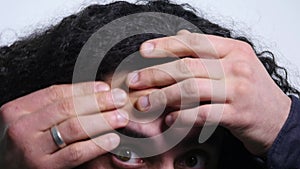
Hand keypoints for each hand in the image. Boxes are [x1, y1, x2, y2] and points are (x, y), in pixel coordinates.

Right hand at [0, 82, 128, 168]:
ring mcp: (31, 149)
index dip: (85, 89)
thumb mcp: (31, 121)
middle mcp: (21, 127)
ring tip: (120, 117)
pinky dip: (97, 144)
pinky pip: (75, 152)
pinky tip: (112, 139)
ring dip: (102, 120)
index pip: (56, 92)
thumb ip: (54, 109)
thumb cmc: (25, 144)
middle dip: (98, 101)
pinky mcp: (43, 168)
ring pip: (74, 127)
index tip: (105, 88)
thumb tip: (95, 94)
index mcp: (17, 110)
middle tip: (119, 99)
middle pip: (67, 107)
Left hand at [126, 30, 291, 154]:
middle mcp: (236, 67)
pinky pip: (202, 113)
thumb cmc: (252, 91)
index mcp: (234, 50)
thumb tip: (182, 35)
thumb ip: (208, 50)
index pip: (193, 43)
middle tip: (134, 81)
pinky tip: (168, 119)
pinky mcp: (237, 114)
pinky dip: (181, 116)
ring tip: (144, 102)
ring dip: (162, 96)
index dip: (165, 45)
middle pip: (186, 66)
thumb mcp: (235, 63)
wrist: (278, 118)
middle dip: (155, 74)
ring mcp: (238, 90)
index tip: (144, 51)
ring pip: (191, 89)